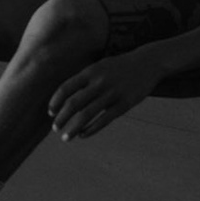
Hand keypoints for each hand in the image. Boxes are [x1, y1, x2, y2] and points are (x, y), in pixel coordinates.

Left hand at [48, 52, 165, 141]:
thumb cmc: (120, 66)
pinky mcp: (124, 104)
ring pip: (87, 115)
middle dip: (61, 118)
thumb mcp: (100, 66)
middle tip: (55, 128)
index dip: (55, 102)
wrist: (148, 63)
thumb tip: (66, 95)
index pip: (66, 88)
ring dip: (73, 128)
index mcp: (91, 71)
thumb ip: (85, 79)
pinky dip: (91, 129)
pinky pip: (104, 120)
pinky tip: (83, 135)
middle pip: (73, 104)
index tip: (51, 113)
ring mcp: (112, 93)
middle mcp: (99, 82)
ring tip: (66, 137)